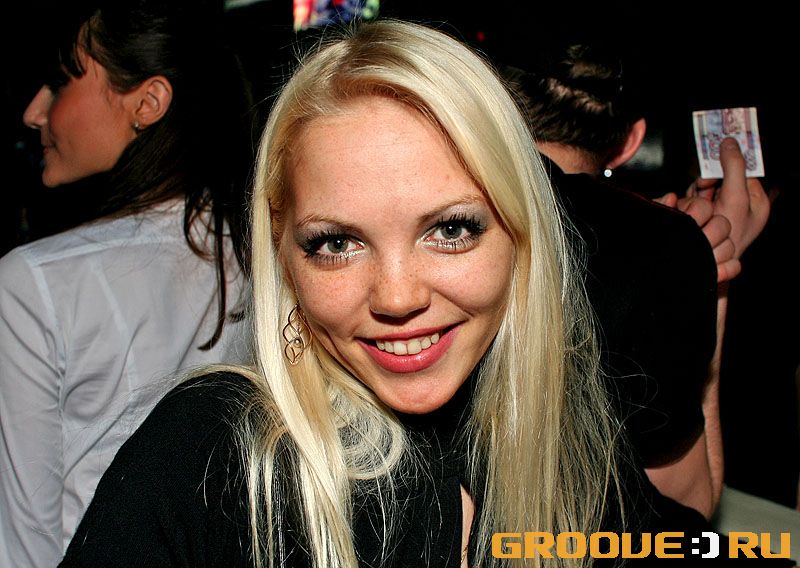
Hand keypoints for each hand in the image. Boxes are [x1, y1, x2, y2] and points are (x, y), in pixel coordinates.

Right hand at [655, 137, 769, 282]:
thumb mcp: (735, 197)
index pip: (742, 172)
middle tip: (703, 190)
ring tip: (695, 204)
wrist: (706, 263)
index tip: (715, 170)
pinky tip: (688, 211)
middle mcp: (740, 208)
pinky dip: (689, 203)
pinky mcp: (704, 220)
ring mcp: (720, 214)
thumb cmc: (727, 236)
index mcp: (756, 202)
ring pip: (705, 189)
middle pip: (721, 179)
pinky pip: (695, 201)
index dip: (726, 168)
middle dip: (708, 183)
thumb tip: (730, 141)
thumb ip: (734, 168)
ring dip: (696, 193)